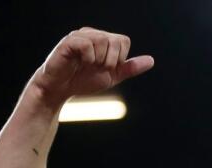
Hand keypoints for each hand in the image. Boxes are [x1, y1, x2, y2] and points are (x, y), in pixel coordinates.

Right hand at [30, 28, 154, 107]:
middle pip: (115, 40)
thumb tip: (151, 60)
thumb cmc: (83, 81)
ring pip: (102, 41)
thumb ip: (129, 68)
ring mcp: (79, 36)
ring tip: (87, 66)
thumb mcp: (111, 76)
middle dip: (110, 61)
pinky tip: (80, 63)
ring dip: (99, 60)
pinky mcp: (68, 42)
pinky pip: (87, 45)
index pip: (124, 40)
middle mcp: (91, 33)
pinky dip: (88, 59)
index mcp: (102, 39)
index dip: (119, 59)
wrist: (60, 90)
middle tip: (95, 68)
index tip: (106, 68)